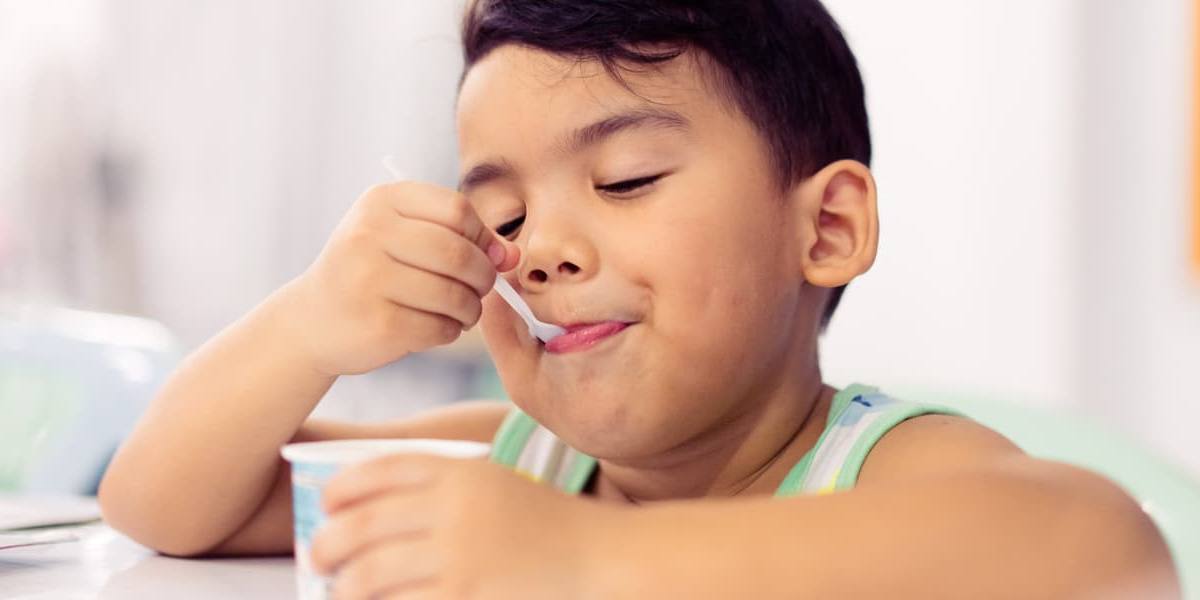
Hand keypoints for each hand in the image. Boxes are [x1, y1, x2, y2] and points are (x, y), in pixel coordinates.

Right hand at [277, 182, 519, 375]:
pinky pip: (441, 327)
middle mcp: (369, 234)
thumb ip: (461, 238)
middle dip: (483, 277)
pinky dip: (450, 331)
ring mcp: (370, 279)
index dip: (481, 237)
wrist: (313, 320)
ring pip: (455, 295)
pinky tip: (437, 328)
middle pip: (460, 253)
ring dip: (470, 309)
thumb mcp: (405, 239)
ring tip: (461, 312)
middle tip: (480, 289)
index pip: (458, 210)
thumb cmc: (371, 273)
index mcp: (381, 202)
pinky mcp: (378, 323)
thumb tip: (512, 255)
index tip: (482, 255)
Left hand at [310, 455, 609, 599]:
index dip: (344, 486)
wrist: (598, 557)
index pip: (381, 469)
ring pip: (371, 573)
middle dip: (329, 542)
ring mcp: (458, 556)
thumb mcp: (495, 485)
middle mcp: (453, 508)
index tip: (327, 502)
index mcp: (460, 471)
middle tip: (319, 556)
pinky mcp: (464, 596)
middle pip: (363, 523)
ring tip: (341, 590)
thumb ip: (444, 488)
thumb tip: (373, 510)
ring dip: (345, 585)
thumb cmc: (545, 523)